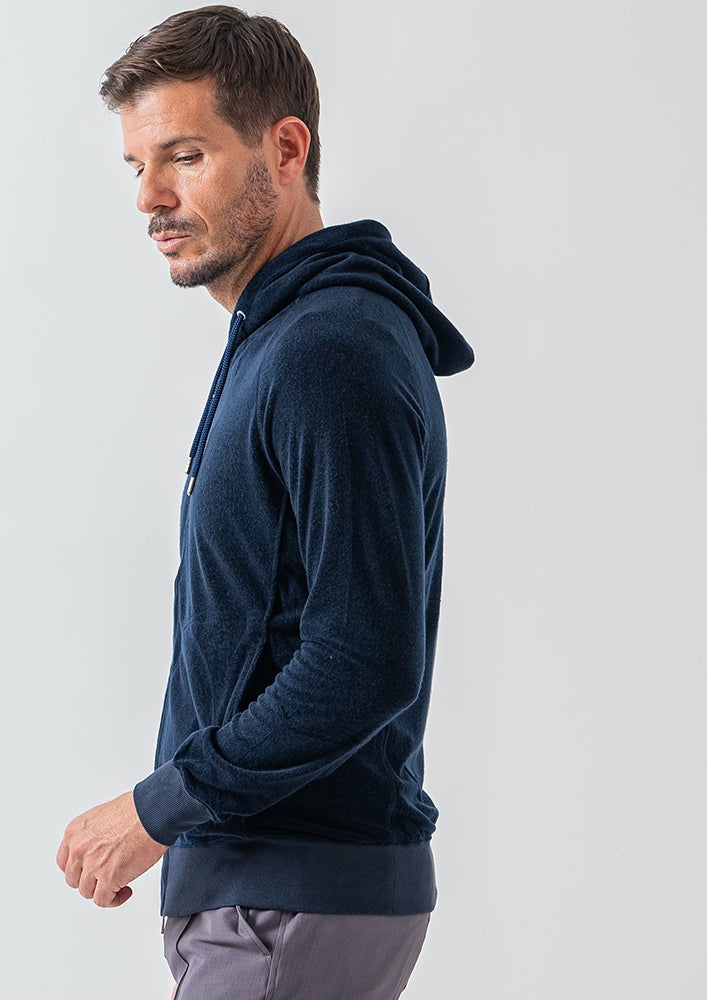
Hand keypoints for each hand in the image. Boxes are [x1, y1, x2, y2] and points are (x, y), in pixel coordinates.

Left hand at [56, 791, 167, 907]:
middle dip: (90, 880)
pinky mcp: (108, 878)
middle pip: (74, 879)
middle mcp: (79, 849)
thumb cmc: (137, 810)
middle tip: (104, 877)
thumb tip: (99, 846)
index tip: (87, 871)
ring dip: (102, 890)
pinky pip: (103, 900)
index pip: (64, 862)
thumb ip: (94, 834)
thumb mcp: (103, 815)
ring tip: (117, 884)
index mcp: (75, 832)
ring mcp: (92, 865)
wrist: (153, 813)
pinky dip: (114, 899)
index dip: (78, 869)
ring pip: (87, 892)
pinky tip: (124, 891)